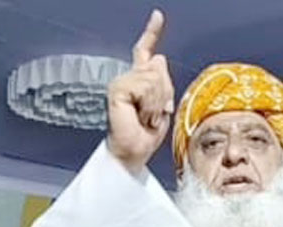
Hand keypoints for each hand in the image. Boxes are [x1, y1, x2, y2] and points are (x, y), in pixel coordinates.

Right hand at [106, 9, 174, 174]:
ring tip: (147, 118)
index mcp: (140, 79)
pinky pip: (145, 87)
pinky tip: (140, 117)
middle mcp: (129, 77)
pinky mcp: (117, 89)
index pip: (146, 51)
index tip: (158, 16)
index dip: (152, 32)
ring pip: (154, 78)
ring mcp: (121, 82)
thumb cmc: (146, 135)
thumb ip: (162, 82)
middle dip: (165, 93)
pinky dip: (150, 106)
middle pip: (159, 66)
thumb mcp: (163, 105)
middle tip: (155, 115)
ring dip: (157, 103)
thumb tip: (159, 58)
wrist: (134, 153)